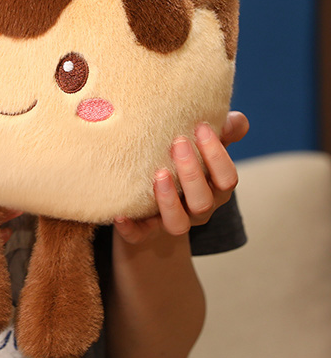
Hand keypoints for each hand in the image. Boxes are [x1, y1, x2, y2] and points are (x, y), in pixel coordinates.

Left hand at [113, 111, 248, 244]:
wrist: (152, 196)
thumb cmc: (183, 161)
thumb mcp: (201, 145)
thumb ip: (222, 131)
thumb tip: (238, 121)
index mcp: (215, 189)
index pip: (227, 179)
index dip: (218, 155)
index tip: (201, 127)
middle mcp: (198, 209)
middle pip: (203, 201)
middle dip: (192, 173)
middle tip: (178, 143)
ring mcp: (172, 221)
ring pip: (179, 223)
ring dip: (169, 200)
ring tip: (159, 174)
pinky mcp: (145, 230)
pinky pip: (140, 236)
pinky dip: (131, 229)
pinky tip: (119, 215)